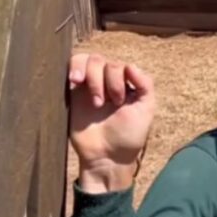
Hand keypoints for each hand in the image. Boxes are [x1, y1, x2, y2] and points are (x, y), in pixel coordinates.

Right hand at [68, 53, 155, 192]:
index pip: (121, 65)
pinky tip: (75, 81)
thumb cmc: (128, 135)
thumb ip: (145, 84)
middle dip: (108, 81)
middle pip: (103, 61)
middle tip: (109, 103)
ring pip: (87, 60)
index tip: (121, 101)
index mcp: (126, 84)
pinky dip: (73, 68)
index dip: (120, 78)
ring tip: (95, 100)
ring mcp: (88, 86)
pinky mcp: (72, 92)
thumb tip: (130, 65)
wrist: (106, 156)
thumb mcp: (146, 109)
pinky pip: (70, 67)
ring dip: (92, 76)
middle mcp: (107, 82)